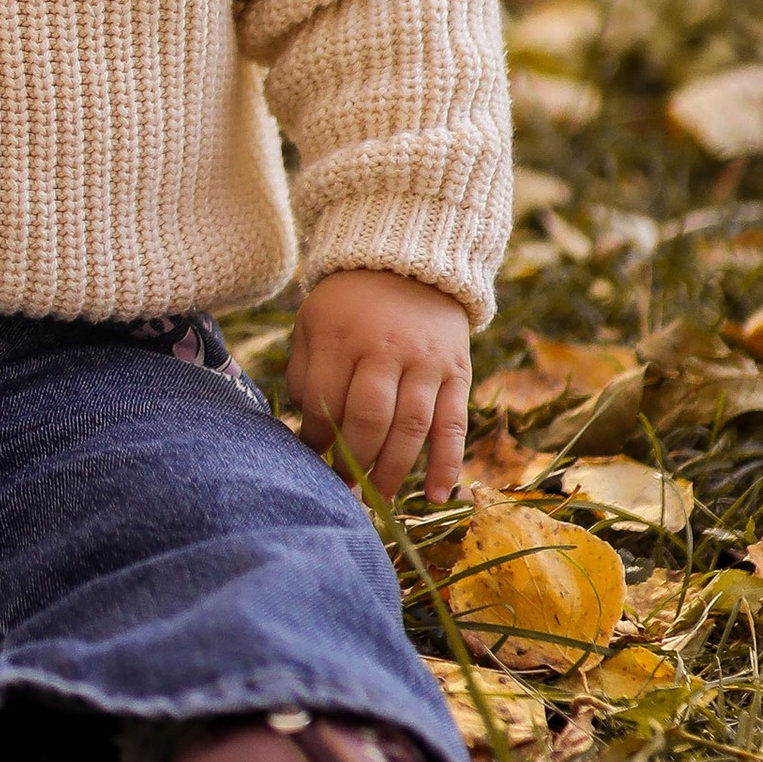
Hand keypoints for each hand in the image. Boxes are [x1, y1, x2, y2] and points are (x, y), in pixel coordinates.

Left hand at [284, 269, 471, 501]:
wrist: (409, 262)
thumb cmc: (350, 303)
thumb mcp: (313, 321)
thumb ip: (305, 370)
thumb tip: (307, 426)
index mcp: (343, 335)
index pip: (325, 400)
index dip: (316, 436)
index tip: (310, 455)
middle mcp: (387, 348)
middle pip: (370, 418)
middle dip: (352, 461)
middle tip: (341, 488)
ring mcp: (426, 362)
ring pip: (411, 427)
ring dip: (393, 471)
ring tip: (376, 500)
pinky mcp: (457, 372)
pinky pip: (454, 424)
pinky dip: (447, 463)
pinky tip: (436, 496)